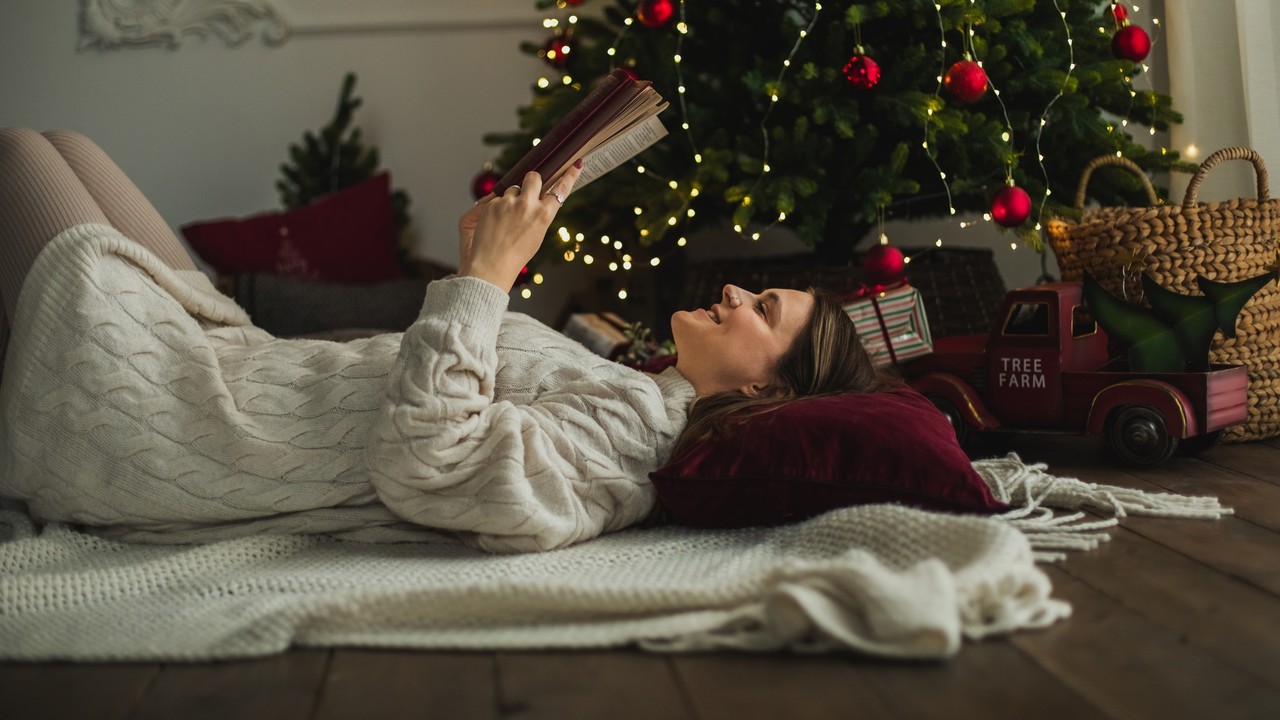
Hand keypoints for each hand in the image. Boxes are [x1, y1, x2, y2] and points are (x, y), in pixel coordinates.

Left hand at [459, 161, 582, 291]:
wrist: (491, 265)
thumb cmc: (515, 254)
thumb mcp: (537, 235)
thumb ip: (540, 215)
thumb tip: (537, 199)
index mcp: (544, 215)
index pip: (560, 190)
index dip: (569, 176)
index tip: (576, 164)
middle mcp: (528, 206)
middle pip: (533, 177)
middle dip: (531, 181)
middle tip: (527, 192)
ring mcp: (509, 203)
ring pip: (513, 188)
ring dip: (512, 198)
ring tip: (507, 219)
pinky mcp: (492, 204)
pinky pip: (497, 198)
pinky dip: (497, 207)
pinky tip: (495, 223)